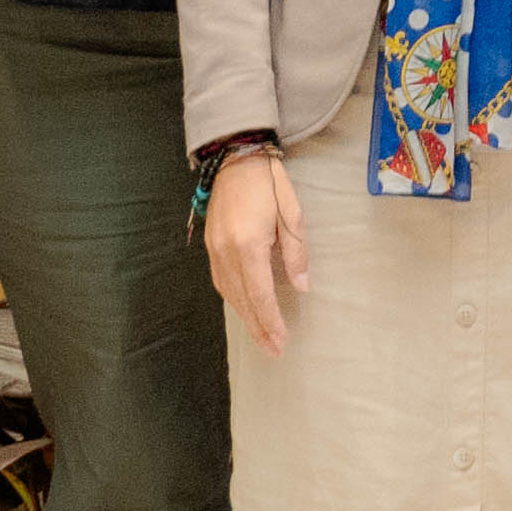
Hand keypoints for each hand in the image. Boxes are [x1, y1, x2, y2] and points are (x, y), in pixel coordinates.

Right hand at [201, 144, 304, 351]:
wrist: (235, 159)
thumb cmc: (269, 183)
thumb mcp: (292, 214)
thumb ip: (296, 252)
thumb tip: (301, 286)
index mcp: (248, 245)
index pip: (260, 294)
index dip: (271, 321)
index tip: (281, 341)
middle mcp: (226, 253)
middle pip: (242, 301)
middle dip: (258, 328)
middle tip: (273, 351)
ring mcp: (214, 250)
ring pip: (229, 295)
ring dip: (246, 318)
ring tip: (262, 337)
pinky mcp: (210, 246)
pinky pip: (221, 282)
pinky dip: (234, 300)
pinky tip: (245, 309)